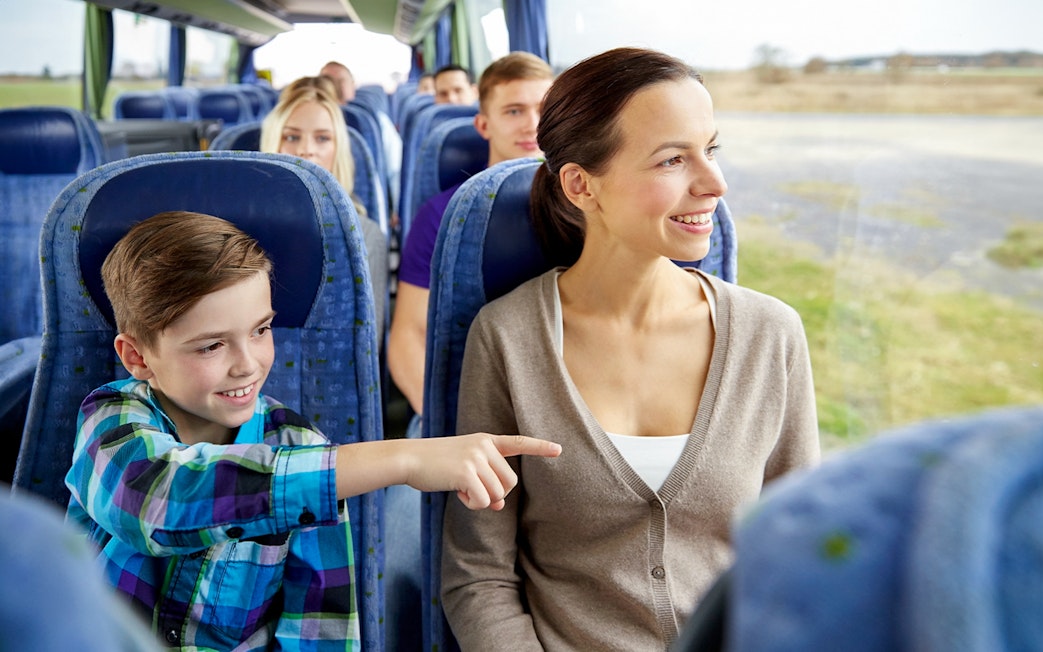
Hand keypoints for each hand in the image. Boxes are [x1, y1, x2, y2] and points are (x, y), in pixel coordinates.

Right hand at [405, 434, 560, 510]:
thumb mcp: (464, 469)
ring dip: (481, 501)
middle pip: (510, 483)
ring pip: (497, 494)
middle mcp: (484, 446)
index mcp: (486, 441)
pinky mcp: (466, 472)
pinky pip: (482, 501)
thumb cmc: (436, 465)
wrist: (409, 458)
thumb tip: (499, 506)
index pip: (518, 442)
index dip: (540, 447)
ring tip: (462, 490)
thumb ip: (484, 481)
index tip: (559, 449)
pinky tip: (458, 494)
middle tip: (472, 492)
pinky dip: (472, 504)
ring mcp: (476, 457)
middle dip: (495, 494)